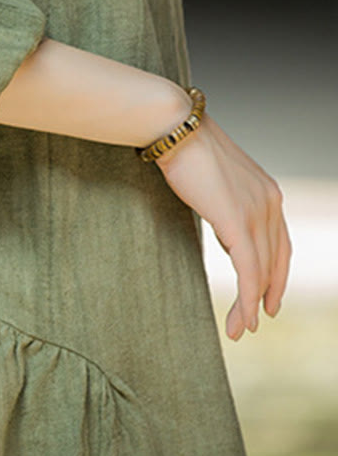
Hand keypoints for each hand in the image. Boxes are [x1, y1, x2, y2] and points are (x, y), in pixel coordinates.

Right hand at [155, 112, 291, 340]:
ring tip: (241, 328)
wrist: (175, 128)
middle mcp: (270, 203)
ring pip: (262, 272)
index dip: (275, 273)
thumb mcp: (213, 179)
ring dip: (252, 305)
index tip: (266, 295)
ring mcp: (256, 212)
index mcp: (267, 192)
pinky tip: (241, 317)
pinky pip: (249, 270)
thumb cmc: (185, 147)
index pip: (280, 243)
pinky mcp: (237, 222)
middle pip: (276, 261)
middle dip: (266, 295)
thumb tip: (222, 221)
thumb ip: (224, 202)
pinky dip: (247, 299)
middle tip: (253, 320)